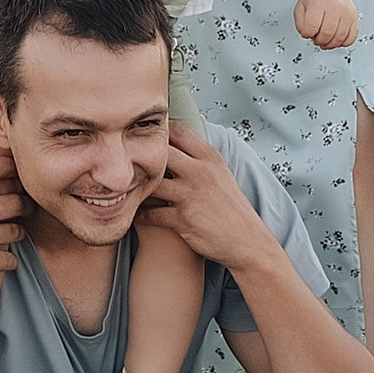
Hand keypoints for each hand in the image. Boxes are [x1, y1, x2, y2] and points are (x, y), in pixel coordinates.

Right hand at [0, 147, 25, 318]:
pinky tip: (6, 261)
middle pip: (14, 200)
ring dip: (18, 232)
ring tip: (17, 234)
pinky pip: (10, 258)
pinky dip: (9, 261)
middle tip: (27, 205)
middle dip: (25, 203)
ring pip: (16, 229)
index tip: (14, 169)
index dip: (7, 166)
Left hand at [137, 124, 268, 276]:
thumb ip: (200, 158)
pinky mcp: (184, 219)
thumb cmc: (231, 208)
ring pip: (152, 182)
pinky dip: (140, 213)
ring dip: (138, 187)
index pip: (178, 132)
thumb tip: (177, 143)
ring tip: (127, 188)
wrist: (246, 241)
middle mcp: (200, 172)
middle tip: (127, 162)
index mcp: (210, 158)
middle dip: (142, 156)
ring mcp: (191, 195)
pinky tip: (135, 212)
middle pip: (161, 152)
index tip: (143, 138)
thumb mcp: (222, 173)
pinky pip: (151, 213)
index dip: (158, 133)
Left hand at [294, 0, 358, 49]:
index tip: (306, 33)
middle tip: (315, 39)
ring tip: (324, 40)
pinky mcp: (354, 18)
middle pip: (326, 34)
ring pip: (339, 38)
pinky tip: (336, 40)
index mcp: (318, 3)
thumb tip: (306, 35)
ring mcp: (346, 13)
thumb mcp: (300, 7)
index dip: (307, 34)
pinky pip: (351, 38)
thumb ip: (299, 23)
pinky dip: (342, 43)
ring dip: (330, 44)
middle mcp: (334, 7)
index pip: (311, 26)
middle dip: (318, 41)